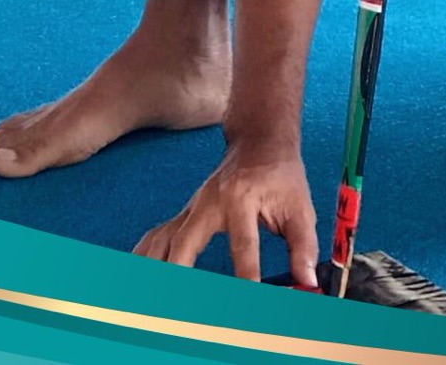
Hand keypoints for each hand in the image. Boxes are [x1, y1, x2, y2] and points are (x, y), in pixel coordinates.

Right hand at [134, 143, 318, 284]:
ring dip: (154, 266)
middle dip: (179, 271)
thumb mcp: (300, 207)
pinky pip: (159, 235)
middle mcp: (210, 202)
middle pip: (185, 240)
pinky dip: (146, 255)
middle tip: (179, 303)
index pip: (243, 242)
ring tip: (147, 295)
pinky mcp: (186, 213)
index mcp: (242, 198)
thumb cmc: (281, 176)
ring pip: (163, 238)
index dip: (247, 272)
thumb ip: (303, 246)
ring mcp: (193, 207)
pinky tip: (139, 272)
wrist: (260, 143)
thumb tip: (306, 281)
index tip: (249, 296)